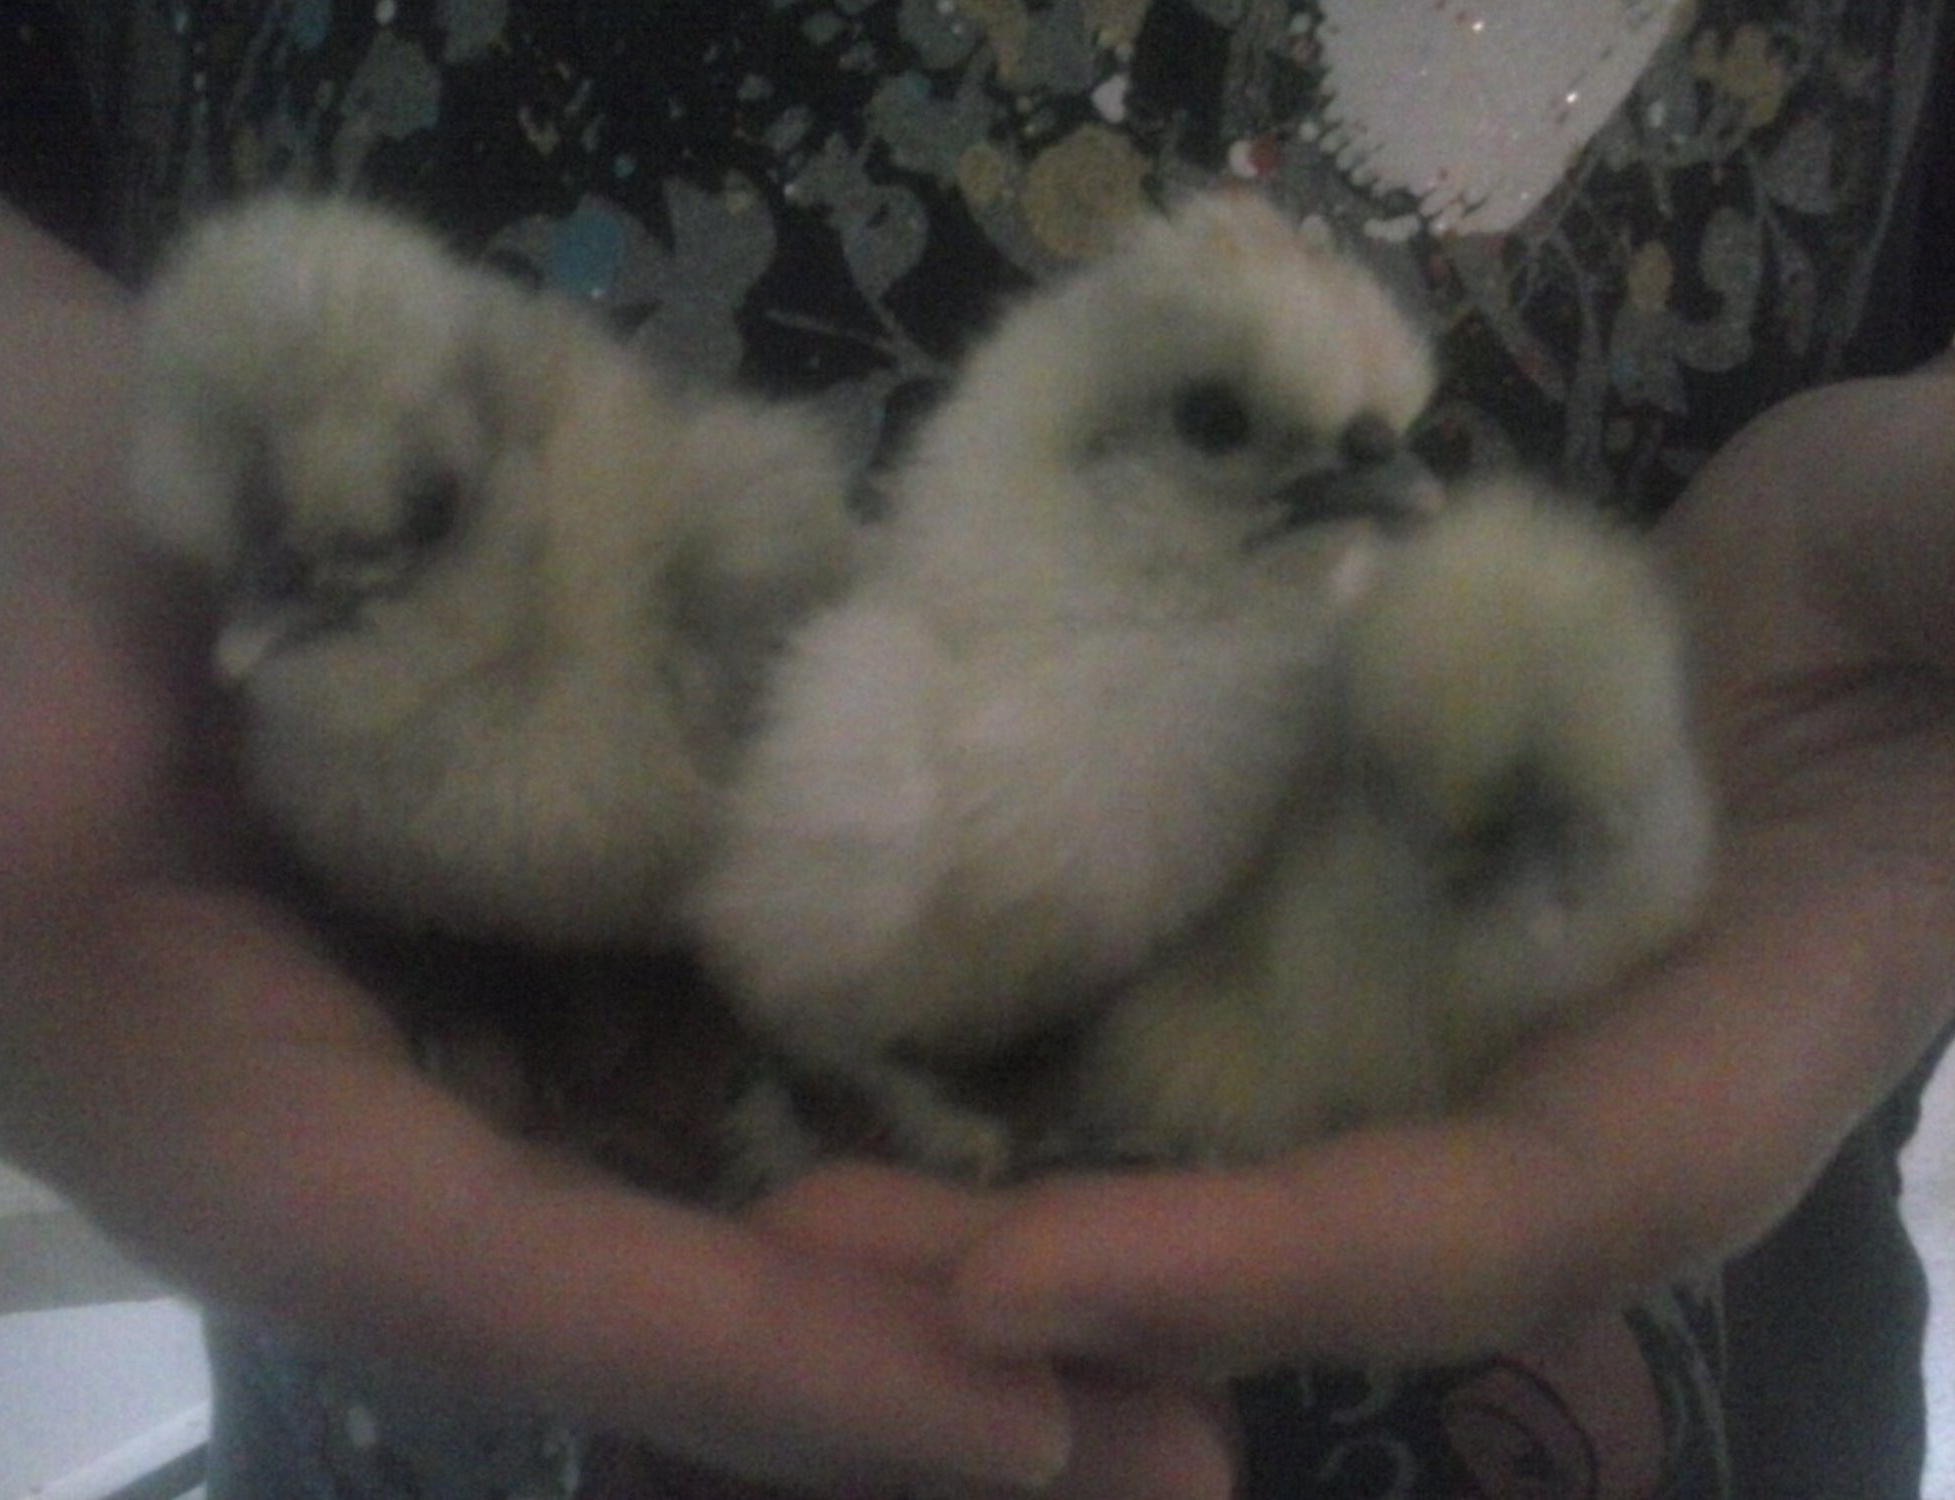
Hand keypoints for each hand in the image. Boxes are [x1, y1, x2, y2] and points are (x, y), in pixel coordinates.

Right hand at [0, 180, 1230, 1496]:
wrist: (48, 496)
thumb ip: (6, 796)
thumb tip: (27, 797)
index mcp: (275, 1144)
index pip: (553, 1290)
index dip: (782, 1369)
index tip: (1023, 1432)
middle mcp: (423, 1131)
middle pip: (705, 1286)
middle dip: (933, 1373)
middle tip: (1191, 1456)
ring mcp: (511, 1035)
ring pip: (756, 1187)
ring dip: (961, 1259)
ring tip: (1193, 1334)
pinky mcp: (578, 933)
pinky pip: (754, 1050)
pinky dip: (901, 1105)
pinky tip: (1061, 1116)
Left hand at [779, 359, 1954, 1382]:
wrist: (1852, 586)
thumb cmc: (1931, 568)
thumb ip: (1945, 591)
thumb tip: (1916, 600)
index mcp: (1717, 1057)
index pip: (1494, 1214)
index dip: (1269, 1263)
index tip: (1017, 1272)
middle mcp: (1548, 1087)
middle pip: (1303, 1234)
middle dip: (1072, 1275)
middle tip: (813, 1258)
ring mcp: (1433, 1014)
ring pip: (1222, 1146)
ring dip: (1014, 1184)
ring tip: (789, 1189)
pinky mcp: (1350, 925)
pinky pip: (1195, 1019)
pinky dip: (1048, 1053)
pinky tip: (877, 1030)